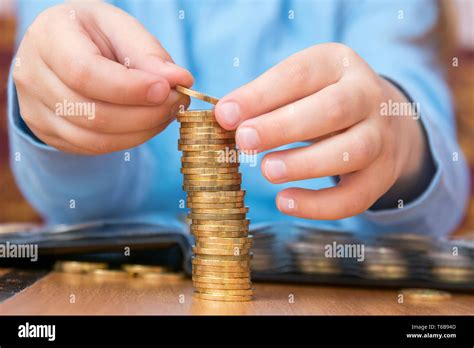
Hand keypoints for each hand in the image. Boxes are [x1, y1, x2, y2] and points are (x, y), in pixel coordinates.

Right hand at [13, 2, 192, 154]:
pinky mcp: (49, 133)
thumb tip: (180, 80)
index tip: (166, 90)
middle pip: (93, 113)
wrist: (63, 50)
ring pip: (95, 138)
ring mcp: (36, 111)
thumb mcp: (120, 27)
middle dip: (145, 114)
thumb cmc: (94, 34)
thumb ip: (148, 52)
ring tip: (167, 112)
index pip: (85, 73)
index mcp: (48, 38)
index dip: (129, 88)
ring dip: (142, 130)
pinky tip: (147, 123)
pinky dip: (129, 139)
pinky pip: (94, 148)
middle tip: (178, 102)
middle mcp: (32, 77)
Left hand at [215, 43, 427, 219]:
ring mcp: (381, 136)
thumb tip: (224, 116)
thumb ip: (263, 99)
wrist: (382, 119)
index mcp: (338, 64)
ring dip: (306, 163)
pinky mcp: (382, 174)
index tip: (224, 115)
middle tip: (244, 141)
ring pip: (353, 151)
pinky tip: (285, 201)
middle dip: (284, 127)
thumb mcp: (298, 86)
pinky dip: (320, 204)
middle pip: (334, 109)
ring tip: (266, 171)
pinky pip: (356, 196)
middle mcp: (367, 96)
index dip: (260, 96)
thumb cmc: (322, 100)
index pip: (299, 75)